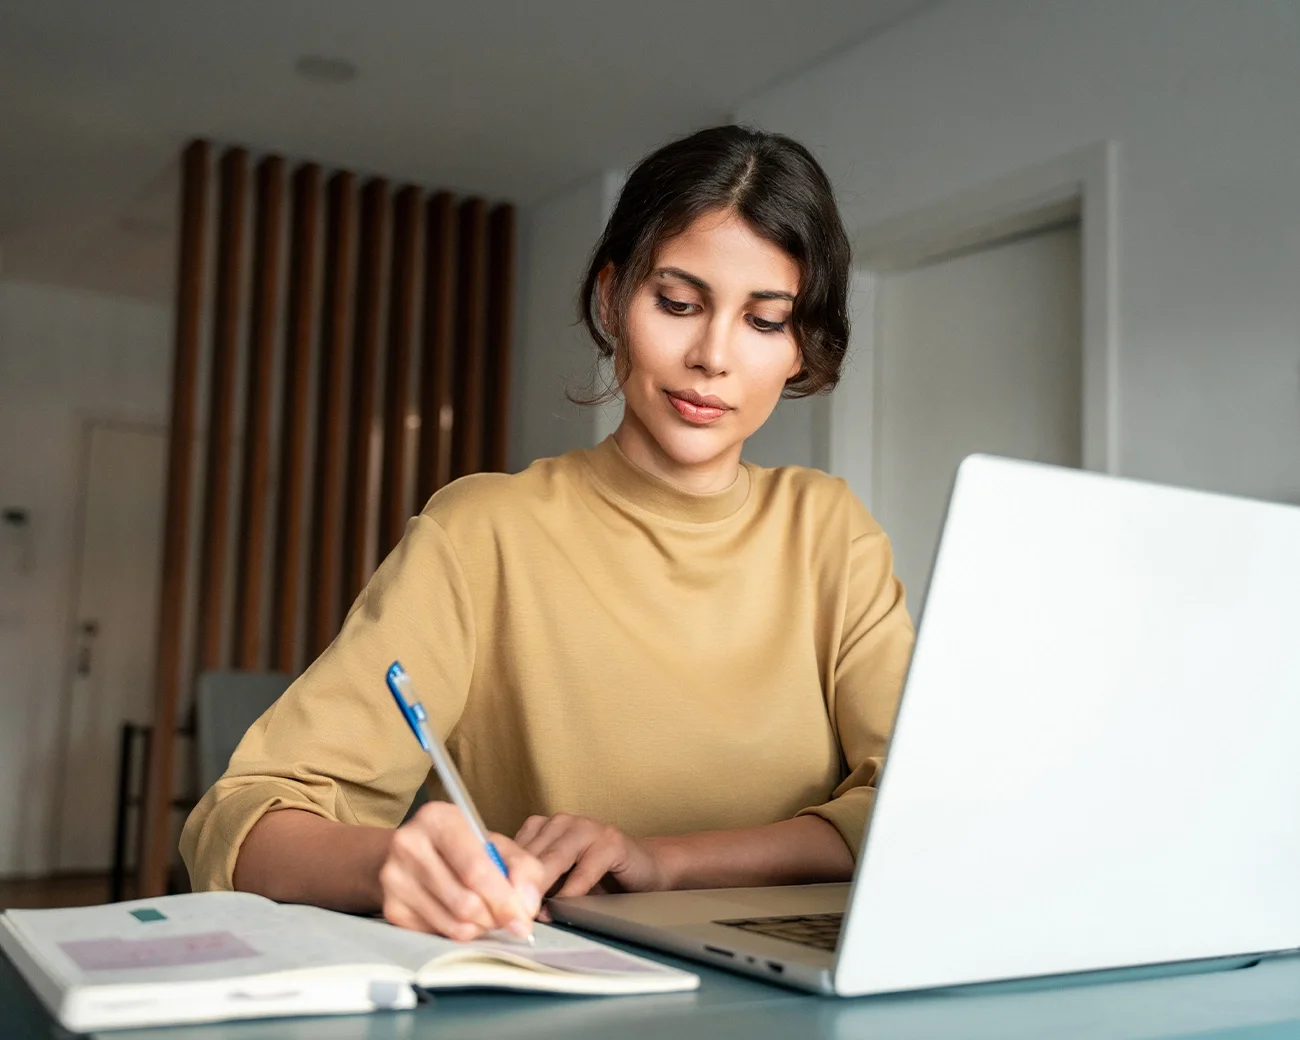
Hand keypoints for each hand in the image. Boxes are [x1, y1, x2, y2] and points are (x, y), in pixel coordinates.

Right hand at [379, 802, 543, 940]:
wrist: (414, 854)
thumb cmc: (463, 848)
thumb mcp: (496, 845)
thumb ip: (522, 868)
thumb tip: (525, 907)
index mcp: (438, 819)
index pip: (475, 869)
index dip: (504, 899)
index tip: (523, 921)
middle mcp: (408, 844)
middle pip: (465, 902)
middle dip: (494, 917)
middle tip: (506, 917)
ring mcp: (394, 879)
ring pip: (453, 924)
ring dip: (480, 927)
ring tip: (486, 913)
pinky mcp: (391, 908)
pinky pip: (438, 934)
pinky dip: (459, 932)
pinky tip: (460, 915)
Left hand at [514, 813, 671, 909]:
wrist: (644, 868)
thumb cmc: (597, 876)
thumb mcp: (558, 877)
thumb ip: (533, 883)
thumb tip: (502, 906)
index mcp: (543, 827)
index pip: (512, 850)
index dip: (501, 878)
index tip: (492, 905)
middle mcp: (562, 821)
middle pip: (530, 855)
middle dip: (518, 887)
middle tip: (509, 915)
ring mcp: (587, 827)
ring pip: (554, 858)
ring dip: (542, 889)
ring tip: (532, 914)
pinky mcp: (610, 840)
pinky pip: (585, 869)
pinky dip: (572, 890)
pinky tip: (565, 906)